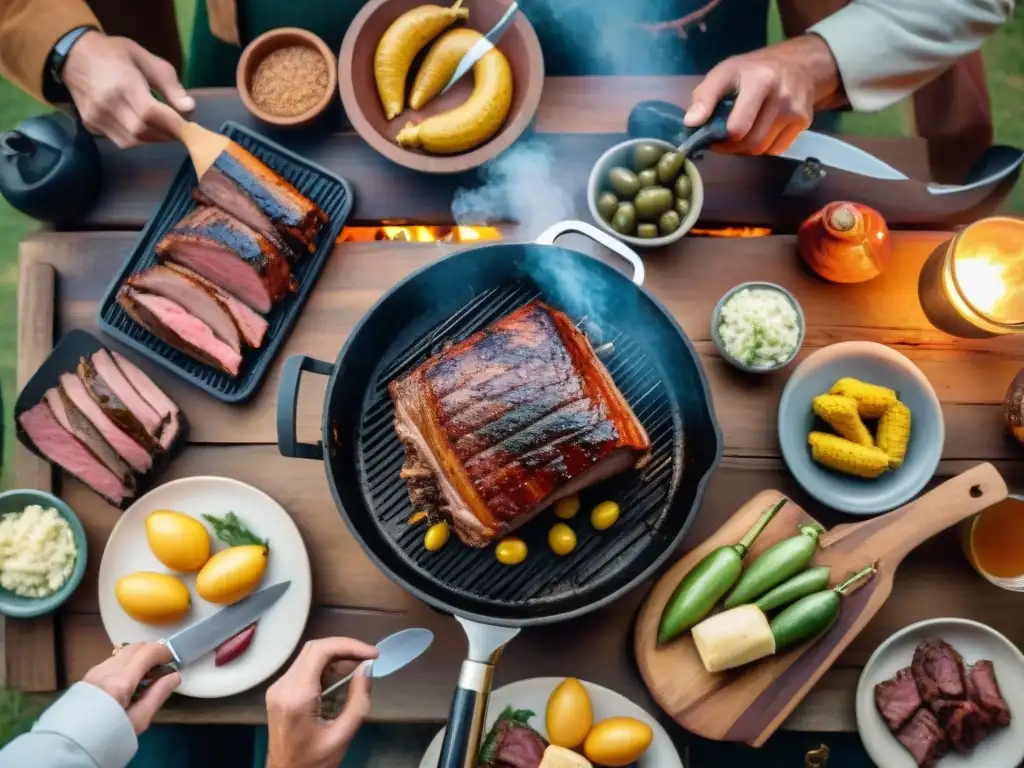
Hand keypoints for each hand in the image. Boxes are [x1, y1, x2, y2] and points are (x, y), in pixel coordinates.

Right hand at [62, 31, 193, 148]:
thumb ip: (169, 83)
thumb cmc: (114, 53)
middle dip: (164, 134)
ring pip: (130, 141)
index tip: (189, 129)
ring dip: (151, 138)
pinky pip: (118, 140)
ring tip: (161, 129)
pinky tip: (141, 127)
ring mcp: (96, 117)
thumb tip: (188, 108)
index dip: (173, 125)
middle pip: (142, 132)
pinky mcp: (90, 125)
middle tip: (177, 130)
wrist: (72, 54)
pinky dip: (135, 138)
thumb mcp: (145, 58)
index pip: (151, 114)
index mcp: (123, 84)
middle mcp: (107, 104)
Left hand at [83, 642, 180, 733]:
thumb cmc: (111, 734)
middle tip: (160, 667)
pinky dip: (125, 663)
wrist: (73, 744)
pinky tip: (126, 681)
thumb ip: (158, 695)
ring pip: (123, 652)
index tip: (172, 662)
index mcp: (122, 680)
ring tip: (143, 676)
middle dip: (151, 652)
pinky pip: (112, 660)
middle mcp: (108, 669)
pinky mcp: (88, 675)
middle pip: (135, 647)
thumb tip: (175, 675)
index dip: (164, 652)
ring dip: (137, 657)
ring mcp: (96, 670)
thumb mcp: (139, 720)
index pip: (148, 652)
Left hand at [266, 638, 378, 767]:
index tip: (373, 654)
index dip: (349, 645)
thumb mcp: (342, 735)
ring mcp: (278, 688)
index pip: (320, 651)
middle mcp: (282, 686)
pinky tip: (344, 675)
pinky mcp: (280, 692)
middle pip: (314, 649)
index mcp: (296, 697)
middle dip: (345, 648)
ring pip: (309, 656)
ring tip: (361, 665)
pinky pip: (305, 668)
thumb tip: (368, 668)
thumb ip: (358, 700)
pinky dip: (327, 666)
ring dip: (337, 657)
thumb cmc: (314, 762)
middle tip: (369, 658)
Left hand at [684, 35, 840, 154]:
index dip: (720, 138)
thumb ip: (704, 97)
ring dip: (746, 149)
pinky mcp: (804, 122)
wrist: (800, 64)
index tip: (712, 135)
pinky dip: (763, 147)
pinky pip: (777, 149)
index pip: (738, 127)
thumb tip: (690, 123)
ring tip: (739, 135)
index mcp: (760, 81)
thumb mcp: (725, 72)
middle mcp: (782, 96)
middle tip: (723, 140)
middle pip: (751, 142)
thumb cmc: (754, 69)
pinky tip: (758, 132)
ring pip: (763, 149)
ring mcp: (796, 111)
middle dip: (731, 147)